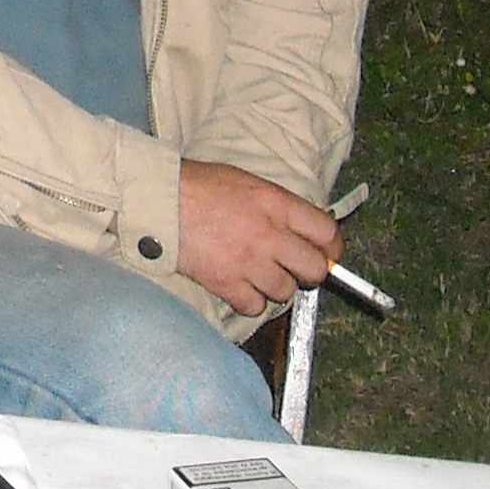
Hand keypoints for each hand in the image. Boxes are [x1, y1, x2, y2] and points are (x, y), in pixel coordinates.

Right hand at [173, 161, 341, 316]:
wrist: (158, 200)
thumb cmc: (199, 185)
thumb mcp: (246, 182)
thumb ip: (277, 206)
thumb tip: (301, 229)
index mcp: (276, 203)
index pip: (326, 232)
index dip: (331, 248)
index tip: (326, 254)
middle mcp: (268, 234)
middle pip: (314, 269)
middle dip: (308, 271)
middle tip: (292, 267)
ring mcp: (248, 261)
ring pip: (285, 291)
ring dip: (275, 286)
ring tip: (257, 273)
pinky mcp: (226, 283)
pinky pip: (255, 306)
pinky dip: (249, 300)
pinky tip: (238, 285)